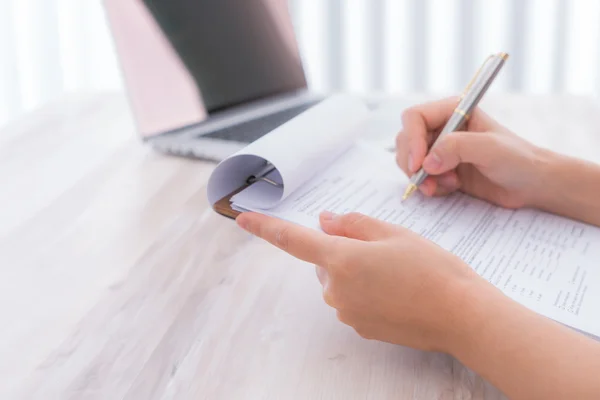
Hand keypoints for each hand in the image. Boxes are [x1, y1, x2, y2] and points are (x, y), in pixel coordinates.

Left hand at [236, 211, 489, 353]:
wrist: (461, 315)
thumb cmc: (432, 269)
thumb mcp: (394, 233)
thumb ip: (353, 224)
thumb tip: (324, 221)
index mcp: (342, 259)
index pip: (293, 240)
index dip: (265, 228)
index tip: (241, 218)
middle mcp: (336, 290)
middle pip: (325, 261)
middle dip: (344, 250)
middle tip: (385, 250)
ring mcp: (347, 312)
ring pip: (339, 281)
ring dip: (357, 272)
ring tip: (398, 273)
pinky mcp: (359, 328)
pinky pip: (352, 301)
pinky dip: (366, 292)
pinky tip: (396, 292)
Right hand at [396, 97, 551, 208]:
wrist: (531, 185)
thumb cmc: (518, 159)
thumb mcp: (490, 148)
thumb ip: (457, 147)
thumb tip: (427, 162)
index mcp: (453, 111)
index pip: (415, 117)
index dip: (411, 140)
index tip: (419, 164)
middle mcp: (443, 127)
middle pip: (406, 139)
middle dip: (413, 162)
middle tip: (427, 181)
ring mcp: (441, 149)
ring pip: (409, 160)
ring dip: (421, 177)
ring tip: (446, 184)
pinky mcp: (442, 170)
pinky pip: (420, 177)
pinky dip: (428, 186)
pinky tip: (449, 188)